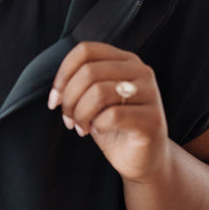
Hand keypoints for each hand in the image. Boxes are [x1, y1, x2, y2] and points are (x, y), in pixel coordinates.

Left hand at [47, 41, 168, 181]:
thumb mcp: (93, 100)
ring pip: (98, 92)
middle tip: (68, 119)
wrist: (142, 158)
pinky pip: (113, 116)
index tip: (56, 99)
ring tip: (81, 127)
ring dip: (80, 114)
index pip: (85, 51)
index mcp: (125, 60)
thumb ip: (80, 85)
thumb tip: (57, 91)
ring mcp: (150, 93)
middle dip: (69, 99)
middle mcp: (140, 71)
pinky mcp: (152, 118)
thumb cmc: (114, 127)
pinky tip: (97, 131)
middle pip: (89, 71)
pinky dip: (97, 125)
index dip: (63, 74)